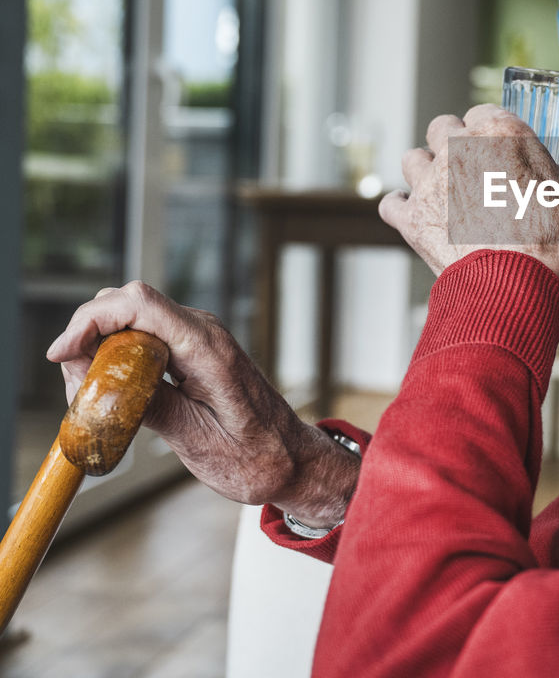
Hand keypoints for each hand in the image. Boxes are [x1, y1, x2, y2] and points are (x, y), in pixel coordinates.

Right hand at [46, 282, 359, 526]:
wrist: (293, 459)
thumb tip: (96, 382)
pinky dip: (118, 354)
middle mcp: (205, 331)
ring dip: (100, 346)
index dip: (91, 320)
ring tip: (90, 397)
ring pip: (132, 318)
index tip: (61, 354)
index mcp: (209, 349)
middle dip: (89, 334)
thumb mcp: (195, 439)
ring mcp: (200, 337)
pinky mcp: (194, 349)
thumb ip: (147, 405)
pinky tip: (111, 391)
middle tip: (74, 387)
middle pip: (129, 303)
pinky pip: (145, 335)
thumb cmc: (256, 456)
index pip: (140, 305)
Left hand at [379, 104, 558, 282]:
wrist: (512, 285)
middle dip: (455, 141)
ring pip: (412, 158)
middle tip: (478, 166)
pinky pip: (392, 202)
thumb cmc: (551, 236)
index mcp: (497, 131)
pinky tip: (415, 216)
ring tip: (444, 187)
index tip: (509, 152)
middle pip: (443, 126)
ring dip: (425, 169)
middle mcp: (455, 147)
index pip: (486, 111)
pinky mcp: (410, 218)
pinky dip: (401, 209)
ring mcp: (428, 182)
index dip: (496, 130)